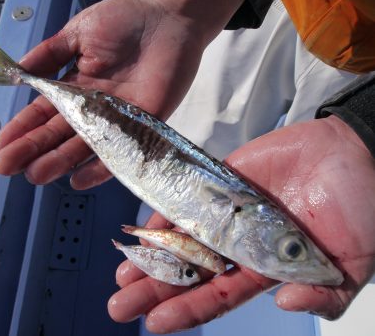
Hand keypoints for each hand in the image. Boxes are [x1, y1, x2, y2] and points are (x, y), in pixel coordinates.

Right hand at [0, 0, 242, 186]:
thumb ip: (49, 54)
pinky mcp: (143, 125)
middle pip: (58, 134)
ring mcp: (117, 120)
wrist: (169, 19)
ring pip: (83, 146)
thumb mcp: (78, 34)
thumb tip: (17, 74)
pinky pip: (121, 151)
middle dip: (32, 150)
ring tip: (35, 175)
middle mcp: (93, 109)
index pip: (43, 113)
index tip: (0, 146)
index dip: (22, 129)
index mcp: (75, 88)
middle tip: (7, 167)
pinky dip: (102, 167)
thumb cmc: (124, 21)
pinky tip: (79, 178)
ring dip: (59, 161)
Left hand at [108, 115, 374, 333]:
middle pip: (191, 273)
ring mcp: (228, 213)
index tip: (155, 324)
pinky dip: (166, 214)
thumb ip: (325, 291)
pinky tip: (143, 230)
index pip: (220, 295)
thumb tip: (285, 305)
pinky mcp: (222, 183)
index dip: (188, 310)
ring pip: (182, 239)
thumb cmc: (360, 205)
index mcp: (266, 267)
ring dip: (152, 256)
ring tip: (122, 273)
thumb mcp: (354, 260)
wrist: (353, 152)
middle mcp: (240, 244)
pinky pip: (188, 199)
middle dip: (156, 290)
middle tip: (120, 306)